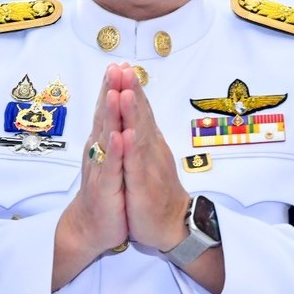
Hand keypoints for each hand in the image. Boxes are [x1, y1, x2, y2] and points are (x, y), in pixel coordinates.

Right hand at [53, 66, 128, 289]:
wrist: (92, 228)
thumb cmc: (106, 192)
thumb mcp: (111, 160)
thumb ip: (111, 136)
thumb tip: (115, 114)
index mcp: (104, 144)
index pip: (108, 111)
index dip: (113, 88)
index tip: (119, 64)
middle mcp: (99, 152)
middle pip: (105, 116)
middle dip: (110, 91)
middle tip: (114, 67)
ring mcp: (102, 169)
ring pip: (107, 137)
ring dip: (111, 114)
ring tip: (116, 92)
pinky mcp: (107, 187)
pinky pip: (113, 166)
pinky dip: (116, 151)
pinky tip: (120, 136)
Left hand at [118, 66, 187, 251]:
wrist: (171, 226)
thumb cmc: (157, 193)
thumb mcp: (147, 160)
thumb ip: (144, 137)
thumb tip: (139, 116)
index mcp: (148, 143)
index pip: (140, 111)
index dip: (131, 89)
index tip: (122, 67)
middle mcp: (150, 149)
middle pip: (141, 115)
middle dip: (131, 90)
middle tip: (124, 67)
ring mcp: (147, 166)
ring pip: (139, 135)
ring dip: (131, 112)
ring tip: (124, 91)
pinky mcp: (143, 185)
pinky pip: (136, 165)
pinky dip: (131, 149)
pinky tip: (127, 134)